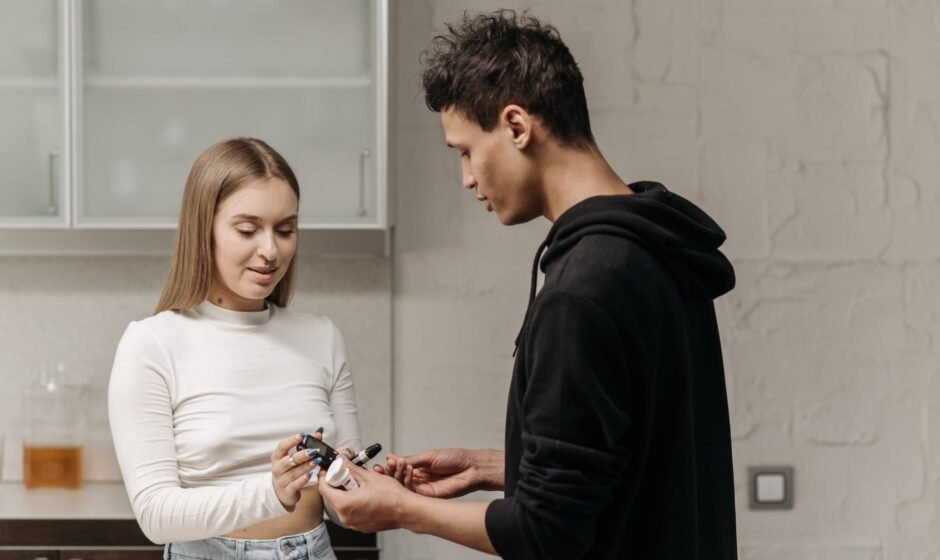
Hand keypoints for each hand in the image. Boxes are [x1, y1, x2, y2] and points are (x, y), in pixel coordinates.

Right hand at [270, 433, 319, 510]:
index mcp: (277, 457)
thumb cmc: (290, 470)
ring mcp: (281, 481)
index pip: (281, 447)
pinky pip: (295, 485)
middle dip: (301, 455)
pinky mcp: (287, 492)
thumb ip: (306, 445)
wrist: (282, 492)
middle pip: (288, 461)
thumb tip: (318, 433)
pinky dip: (303, 479)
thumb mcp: (294, 458)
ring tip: (316, 461)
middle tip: (313, 451)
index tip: (302, 436)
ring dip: (305, 467)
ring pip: (293, 473)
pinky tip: (310, 474)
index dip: (291, 441)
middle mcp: (277, 469)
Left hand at [318, 462, 412, 532]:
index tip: (327, 470)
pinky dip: (353, 502)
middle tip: (344, 474)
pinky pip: (351, 512)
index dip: (324, 477)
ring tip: (357, 484)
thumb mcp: (369, 477)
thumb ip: (352, 468)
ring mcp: (353, 523)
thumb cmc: (391, 496)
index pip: (324, 489)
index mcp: (345, 504)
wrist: (405, 510)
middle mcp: (346, 517)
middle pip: (332, 497)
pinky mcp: (361, 526)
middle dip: (336, 484)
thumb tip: (342, 461)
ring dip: (345, 493)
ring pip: (342, 505)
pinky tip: (364, 495)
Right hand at [375, 448, 502, 498]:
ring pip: (404, 487)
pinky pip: (413, 493)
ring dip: (394, 480)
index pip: (400, 468)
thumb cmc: (455, 458)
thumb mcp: (428, 456)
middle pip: (399, 479)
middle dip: (388, 475)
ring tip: (387, 472)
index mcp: (420, 467)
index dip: (390, 467)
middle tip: (378, 470)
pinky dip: (405, 486)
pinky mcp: (428, 496)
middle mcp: (420, 478)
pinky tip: (400, 478)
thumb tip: (394, 458)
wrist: (471, 468)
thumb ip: (411, 460)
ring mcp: (423, 488)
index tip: (381, 463)